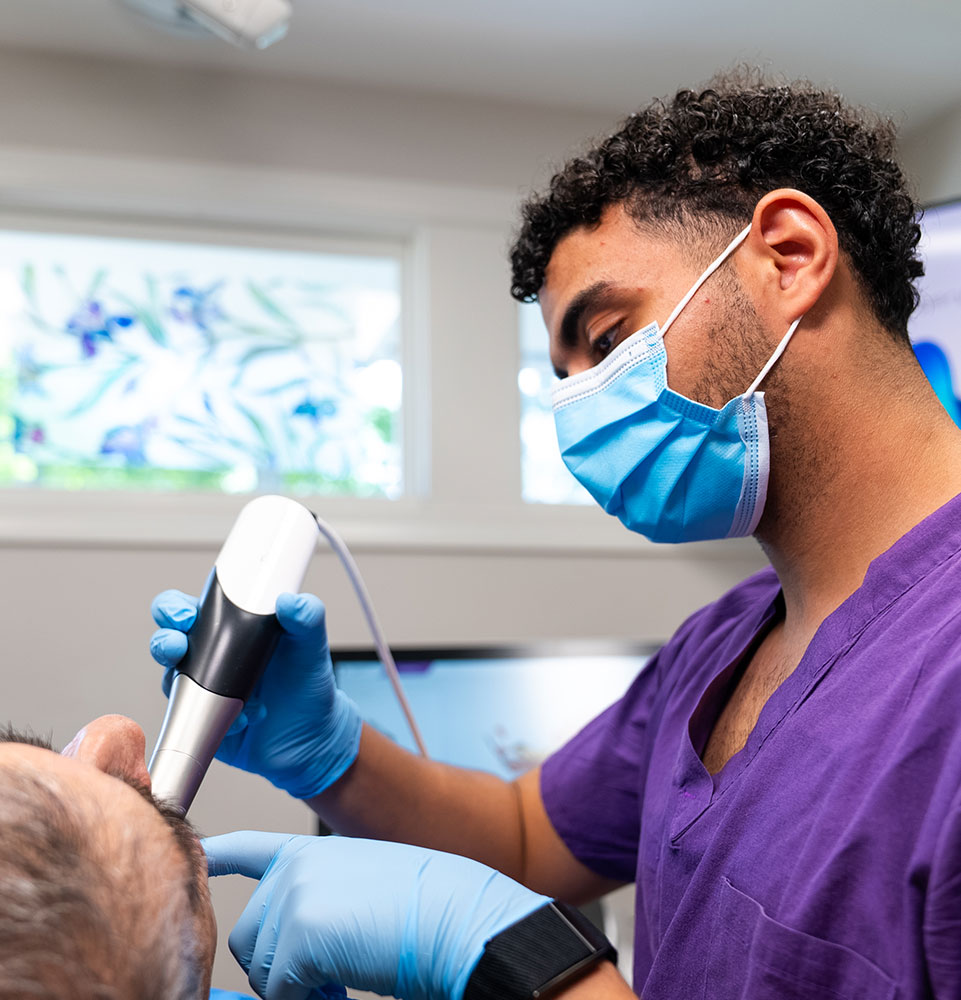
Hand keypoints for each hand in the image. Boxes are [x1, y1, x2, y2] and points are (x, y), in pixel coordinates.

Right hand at [150, 589, 361, 798]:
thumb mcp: (312, 644)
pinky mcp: (204, 721)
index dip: (175, 607)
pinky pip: (195, 719)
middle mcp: (209, 655)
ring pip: (173, 682)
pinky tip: (248, 716)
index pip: (189, 608)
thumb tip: (292, 601)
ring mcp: (203, 689)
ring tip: (226, 692)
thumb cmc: (307, 683)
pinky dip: (220, 715)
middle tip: (177, 647)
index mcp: (230, 627)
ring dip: (192, 685)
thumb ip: (307, 618)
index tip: (184, 613)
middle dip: (164, 641)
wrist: (313, 735)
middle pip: (167, 641)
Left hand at [204, 831, 550, 999]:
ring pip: (261, 968)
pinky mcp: (299, 935)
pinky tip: (343, 984)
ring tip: (342, 977)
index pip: (252, 848)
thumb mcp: (363, 891)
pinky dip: (310, 999)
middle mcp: (297, 868)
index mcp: (316, 852)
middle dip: (281, 968)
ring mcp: (294, 896)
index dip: (220, 856)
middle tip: (331, 974)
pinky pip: (281, 991)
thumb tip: (283, 958)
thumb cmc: (427, 907)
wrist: (457, 917)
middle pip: (249, 936)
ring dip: (296, 987)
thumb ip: (319, 905)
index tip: (199, 857)